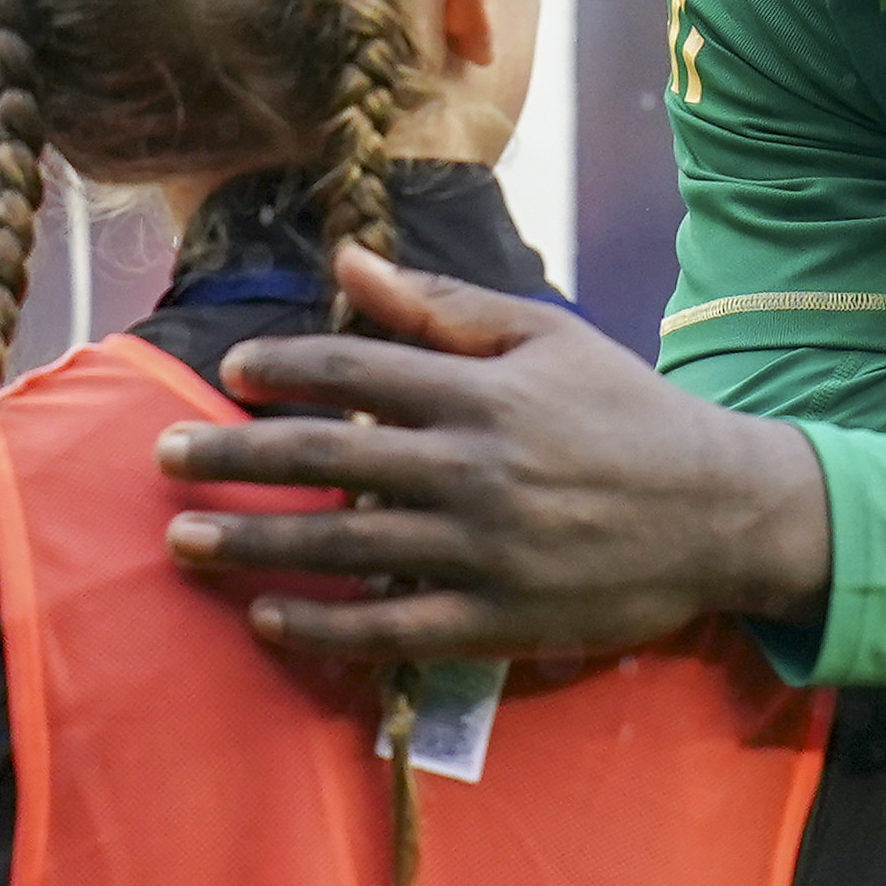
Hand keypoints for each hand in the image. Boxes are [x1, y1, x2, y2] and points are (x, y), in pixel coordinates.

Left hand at [156, 246, 835, 657]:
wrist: (719, 511)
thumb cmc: (625, 413)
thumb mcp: (545, 337)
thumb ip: (440, 304)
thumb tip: (346, 259)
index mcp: (483, 390)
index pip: (356, 370)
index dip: (283, 368)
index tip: (231, 373)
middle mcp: (474, 466)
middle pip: (327, 456)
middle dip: (235, 456)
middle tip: (166, 458)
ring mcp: (481, 548)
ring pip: (342, 546)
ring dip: (253, 544)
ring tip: (186, 540)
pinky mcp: (495, 618)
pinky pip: (389, 627)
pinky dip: (322, 625)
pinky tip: (267, 618)